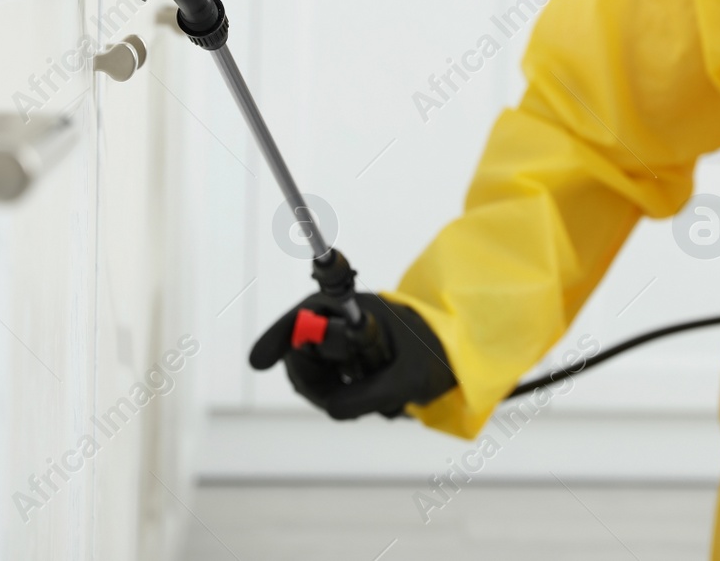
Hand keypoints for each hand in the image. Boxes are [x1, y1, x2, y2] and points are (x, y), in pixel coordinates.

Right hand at [249, 291, 455, 419]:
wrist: (460, 362)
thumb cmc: (438, 356)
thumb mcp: (408, 378)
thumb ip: (371, 394)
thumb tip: (331, 410)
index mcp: (354, 309)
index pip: (304, 316)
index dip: (279, 336)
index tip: (259, 362)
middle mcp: (342, 324)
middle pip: (300, 352)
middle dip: (313, 380)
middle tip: (337, 399)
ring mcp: (344, 347)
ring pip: (313, 375)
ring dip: (335, 394)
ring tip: (378, 400)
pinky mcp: (348, 367)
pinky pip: (330, 389)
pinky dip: (346, 401)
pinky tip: (379, 402)